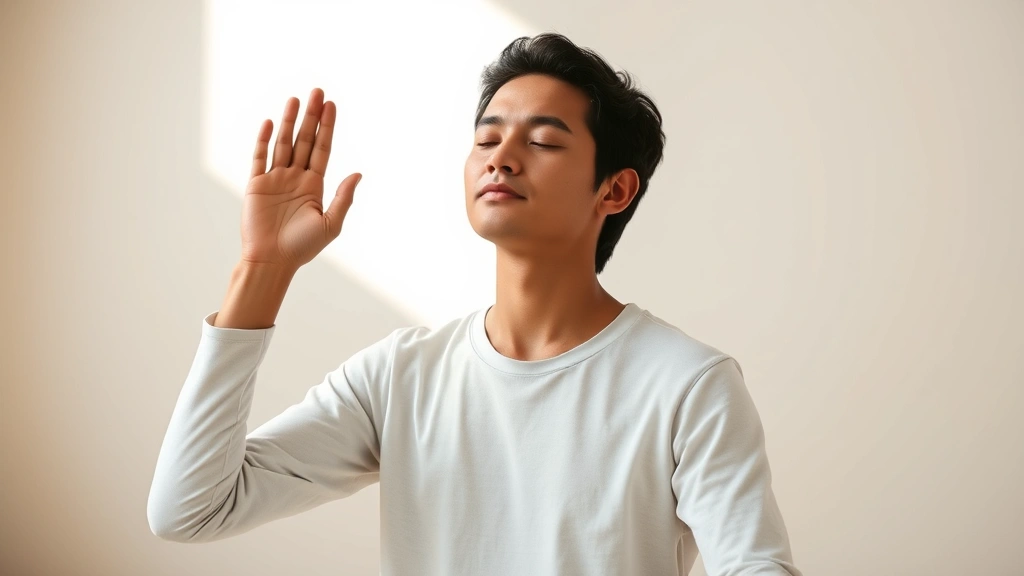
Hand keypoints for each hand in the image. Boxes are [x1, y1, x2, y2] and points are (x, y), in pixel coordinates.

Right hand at [239, 87, 360, 271]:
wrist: (272, 261)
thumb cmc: (303, 247)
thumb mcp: (330, 223)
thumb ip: (344, 198)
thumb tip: (358, 173)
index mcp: (315, 185)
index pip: (322, 148)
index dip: (327, 127)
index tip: (331, 105)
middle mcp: (295, 178)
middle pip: (304, 140)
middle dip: (311, 116)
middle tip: (317, 91)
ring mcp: (275, 179)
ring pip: (283, 143)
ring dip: (288, 121)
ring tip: (295, 99)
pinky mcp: (256, 185)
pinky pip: (259, 158)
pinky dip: (264, 140)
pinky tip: (270, 123)